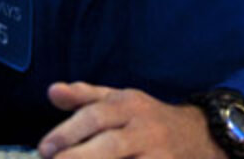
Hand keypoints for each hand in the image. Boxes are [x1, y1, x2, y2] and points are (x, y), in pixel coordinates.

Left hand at [39, 82, 223, 158]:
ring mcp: (158, 156)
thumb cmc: (146, 120)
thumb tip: (52, 91)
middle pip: (110, 146)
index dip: (68, 132)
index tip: (44, 149)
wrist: (199, 136)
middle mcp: (145, 129)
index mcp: (130, 105)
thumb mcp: (118, 101)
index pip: (97, 115)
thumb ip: (84, 97)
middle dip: (78, 157)